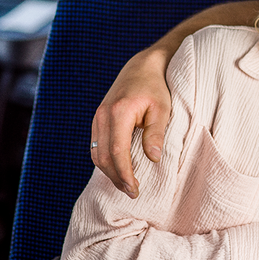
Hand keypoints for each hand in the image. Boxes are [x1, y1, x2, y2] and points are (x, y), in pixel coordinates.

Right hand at [90, 48, 172, 197]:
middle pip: (103, 156)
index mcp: (119, 112)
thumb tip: (153, 159)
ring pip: (96, 153)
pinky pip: (96, 146)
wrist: (141, 67)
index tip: (135, 189)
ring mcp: (97, 117)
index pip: (117, 151)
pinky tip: (118, 169)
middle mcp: (103, 115)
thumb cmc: (155, 88)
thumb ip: (156, 133)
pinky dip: (105, 161)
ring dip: (109, 172)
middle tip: (133, 192)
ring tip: (127, 185)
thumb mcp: (162, 109)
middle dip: (116, 177)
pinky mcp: (97, 119)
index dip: (124, 173)